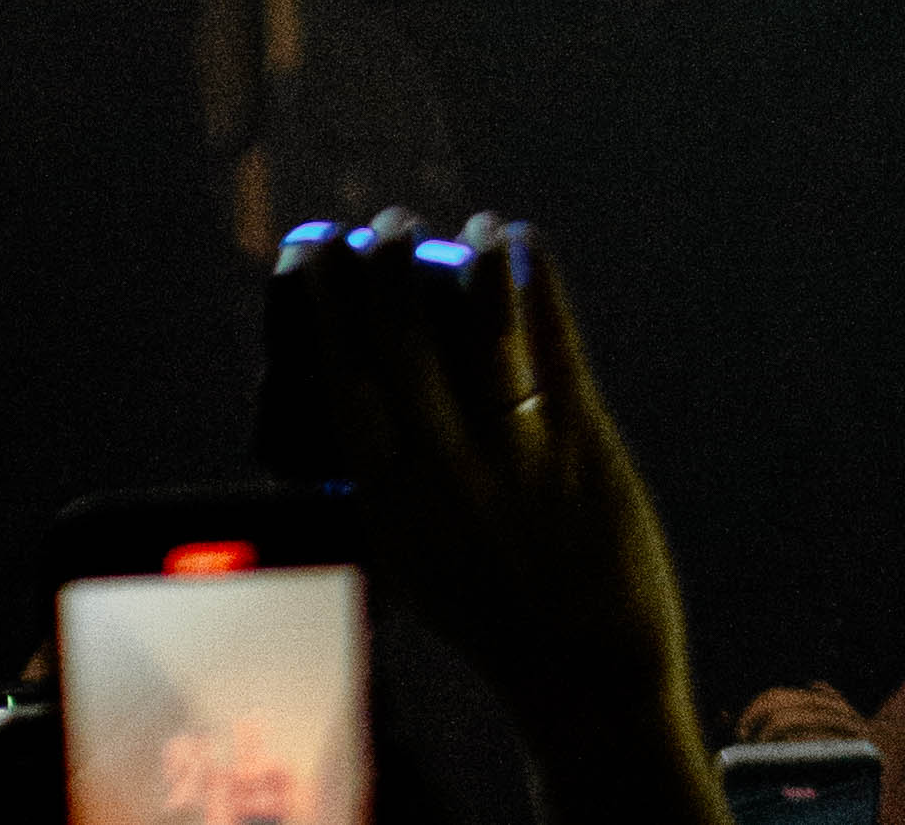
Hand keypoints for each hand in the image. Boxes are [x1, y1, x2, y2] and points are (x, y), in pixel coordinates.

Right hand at [261, 221, 706, 804]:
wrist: (589, 681)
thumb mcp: (404, 560)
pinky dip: (531, 278)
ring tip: (461, 224)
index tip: (315, 247)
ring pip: (480, 324)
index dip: (324, 295)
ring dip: (463, 255)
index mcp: (390, 498)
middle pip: (400, 332)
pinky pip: (553, 340)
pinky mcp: (584, 444)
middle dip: (384, 258)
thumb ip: (371, 491)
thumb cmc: (488, 617)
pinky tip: (516, 240)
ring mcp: (518, 455)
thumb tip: (331, 415)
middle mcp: (446, 469)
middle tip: (386, 226)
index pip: (341, 368)